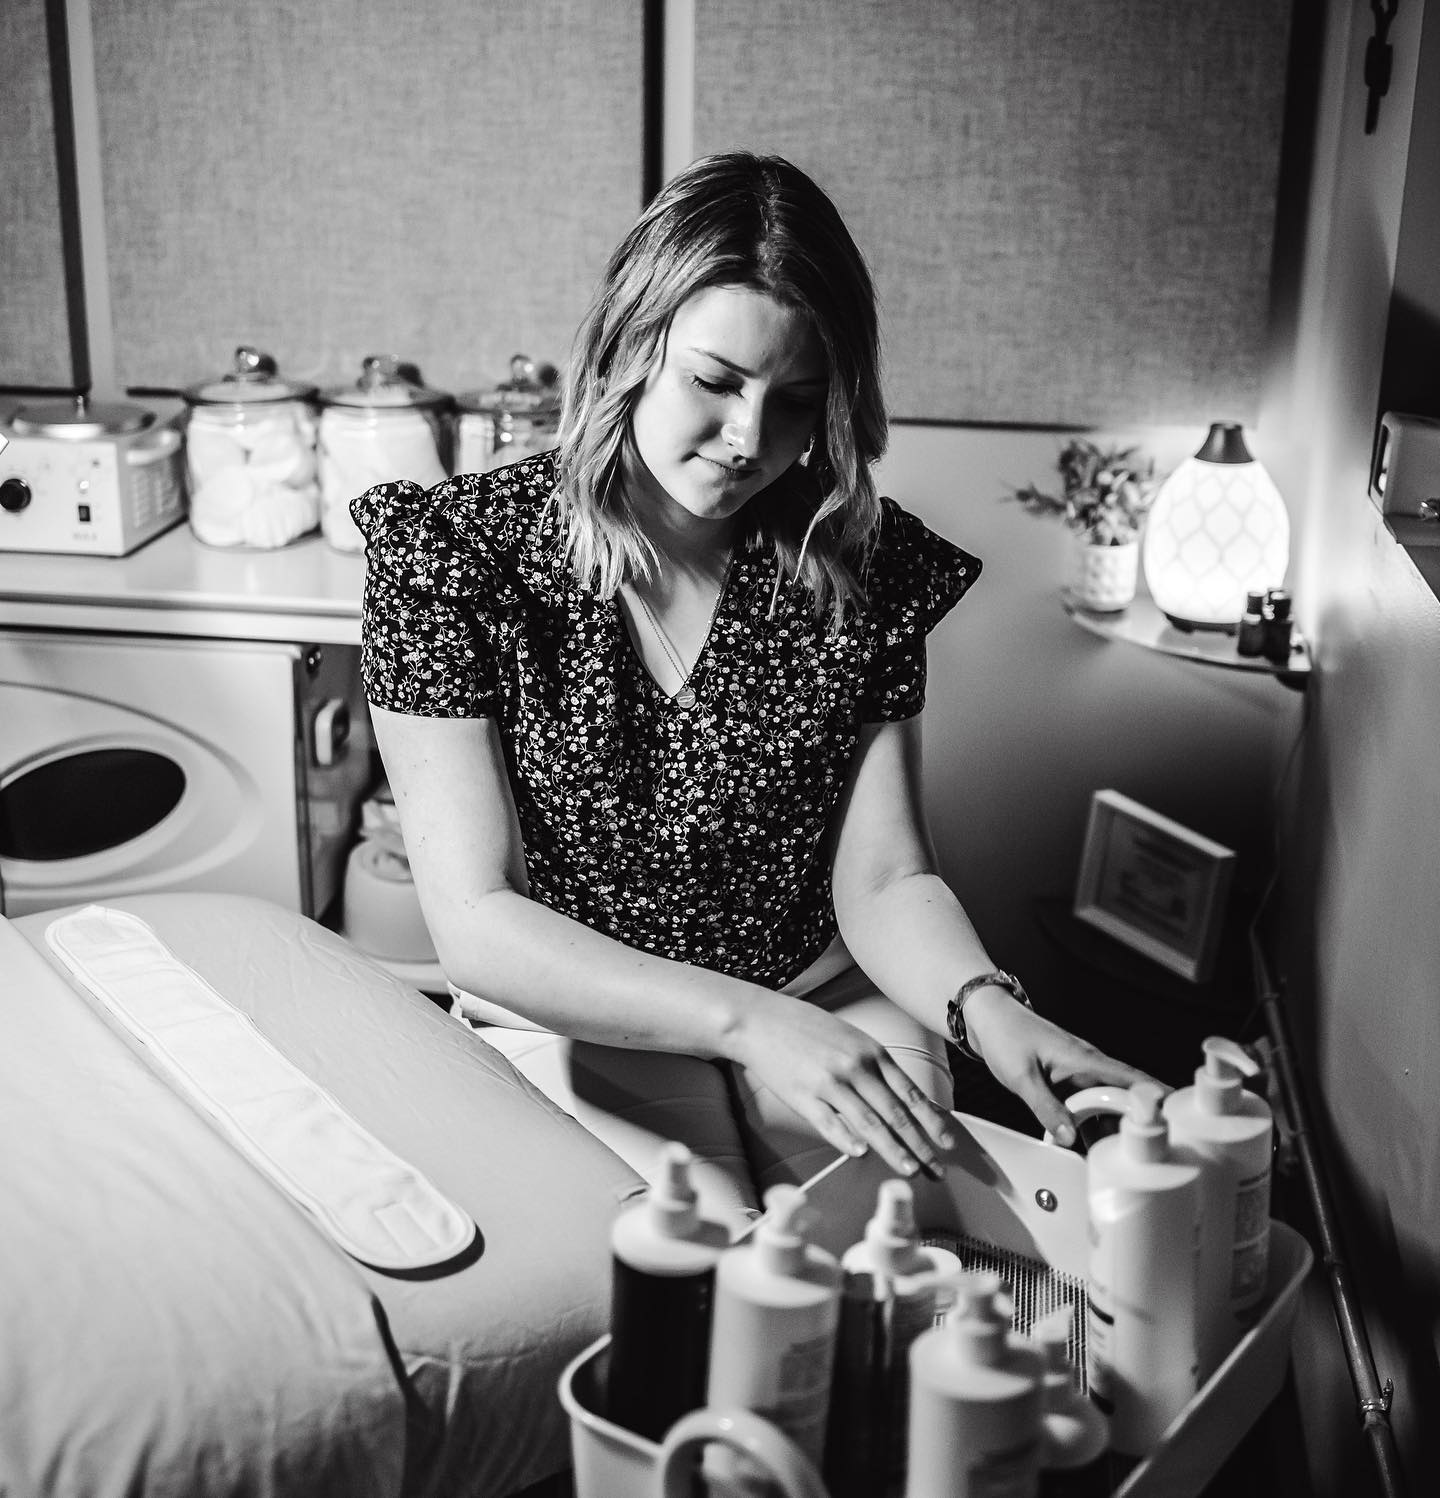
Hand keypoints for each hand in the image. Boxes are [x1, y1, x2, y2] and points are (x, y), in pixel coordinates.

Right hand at [727, 995, 957, 1178]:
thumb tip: (900, 1097)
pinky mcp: (803, 1096)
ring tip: (910, 1171)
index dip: (931, 1121)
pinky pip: (830, 1124)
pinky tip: (862, 1155)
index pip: (910, 1093)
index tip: (947, 1143)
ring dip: (893, 1150)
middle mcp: (855, 1067)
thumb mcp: (850, 1038)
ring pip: (869, 1123)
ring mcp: (829, 1082)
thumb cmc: (806, 1028)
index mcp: (870, 1052)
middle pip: (895, 1114)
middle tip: (936, 1169)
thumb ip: (874, 1066)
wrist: (760, 1020)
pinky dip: (848, 1141)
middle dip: (919, 1145)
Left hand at [961, 988, 1160, 1145]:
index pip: (1131, 1079)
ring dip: (1112, 1130)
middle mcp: (1088, 1068)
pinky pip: (1088, 1109)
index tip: (1178, 1119)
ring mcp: (1079, 1077)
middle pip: (1123, 1100)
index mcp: (1085, 1060)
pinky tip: (1091, 1150)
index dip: (1157, 1097)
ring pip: (1106, 1107)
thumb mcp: (1022, 1076)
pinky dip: (1090, 1127)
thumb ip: (1045, 1107)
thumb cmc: (1005, 1036)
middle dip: (1136, 1126)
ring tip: (1119, 1163)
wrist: (987, 1018)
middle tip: (1147, 1158)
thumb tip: (1069, 1138)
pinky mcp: (1068, 1085)